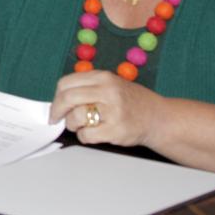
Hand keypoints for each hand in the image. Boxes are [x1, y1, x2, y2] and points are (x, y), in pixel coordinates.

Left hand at [49, 69, 164, 146]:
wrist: (159, 118)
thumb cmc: (132, 102)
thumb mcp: (111, 84)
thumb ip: (88, 87)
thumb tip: (59, 99)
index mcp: (103, 77)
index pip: (66, 83)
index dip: (56, 96)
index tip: (55, 105)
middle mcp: (108, 91)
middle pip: (67, 98)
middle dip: (57, 111)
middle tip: (56, 119)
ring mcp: (112, 111)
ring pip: (75, 117)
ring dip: (73, 125)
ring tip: (83, 126)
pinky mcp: (115, 130)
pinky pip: (86, 135)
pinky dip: (84, 137)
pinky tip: (93, 134)